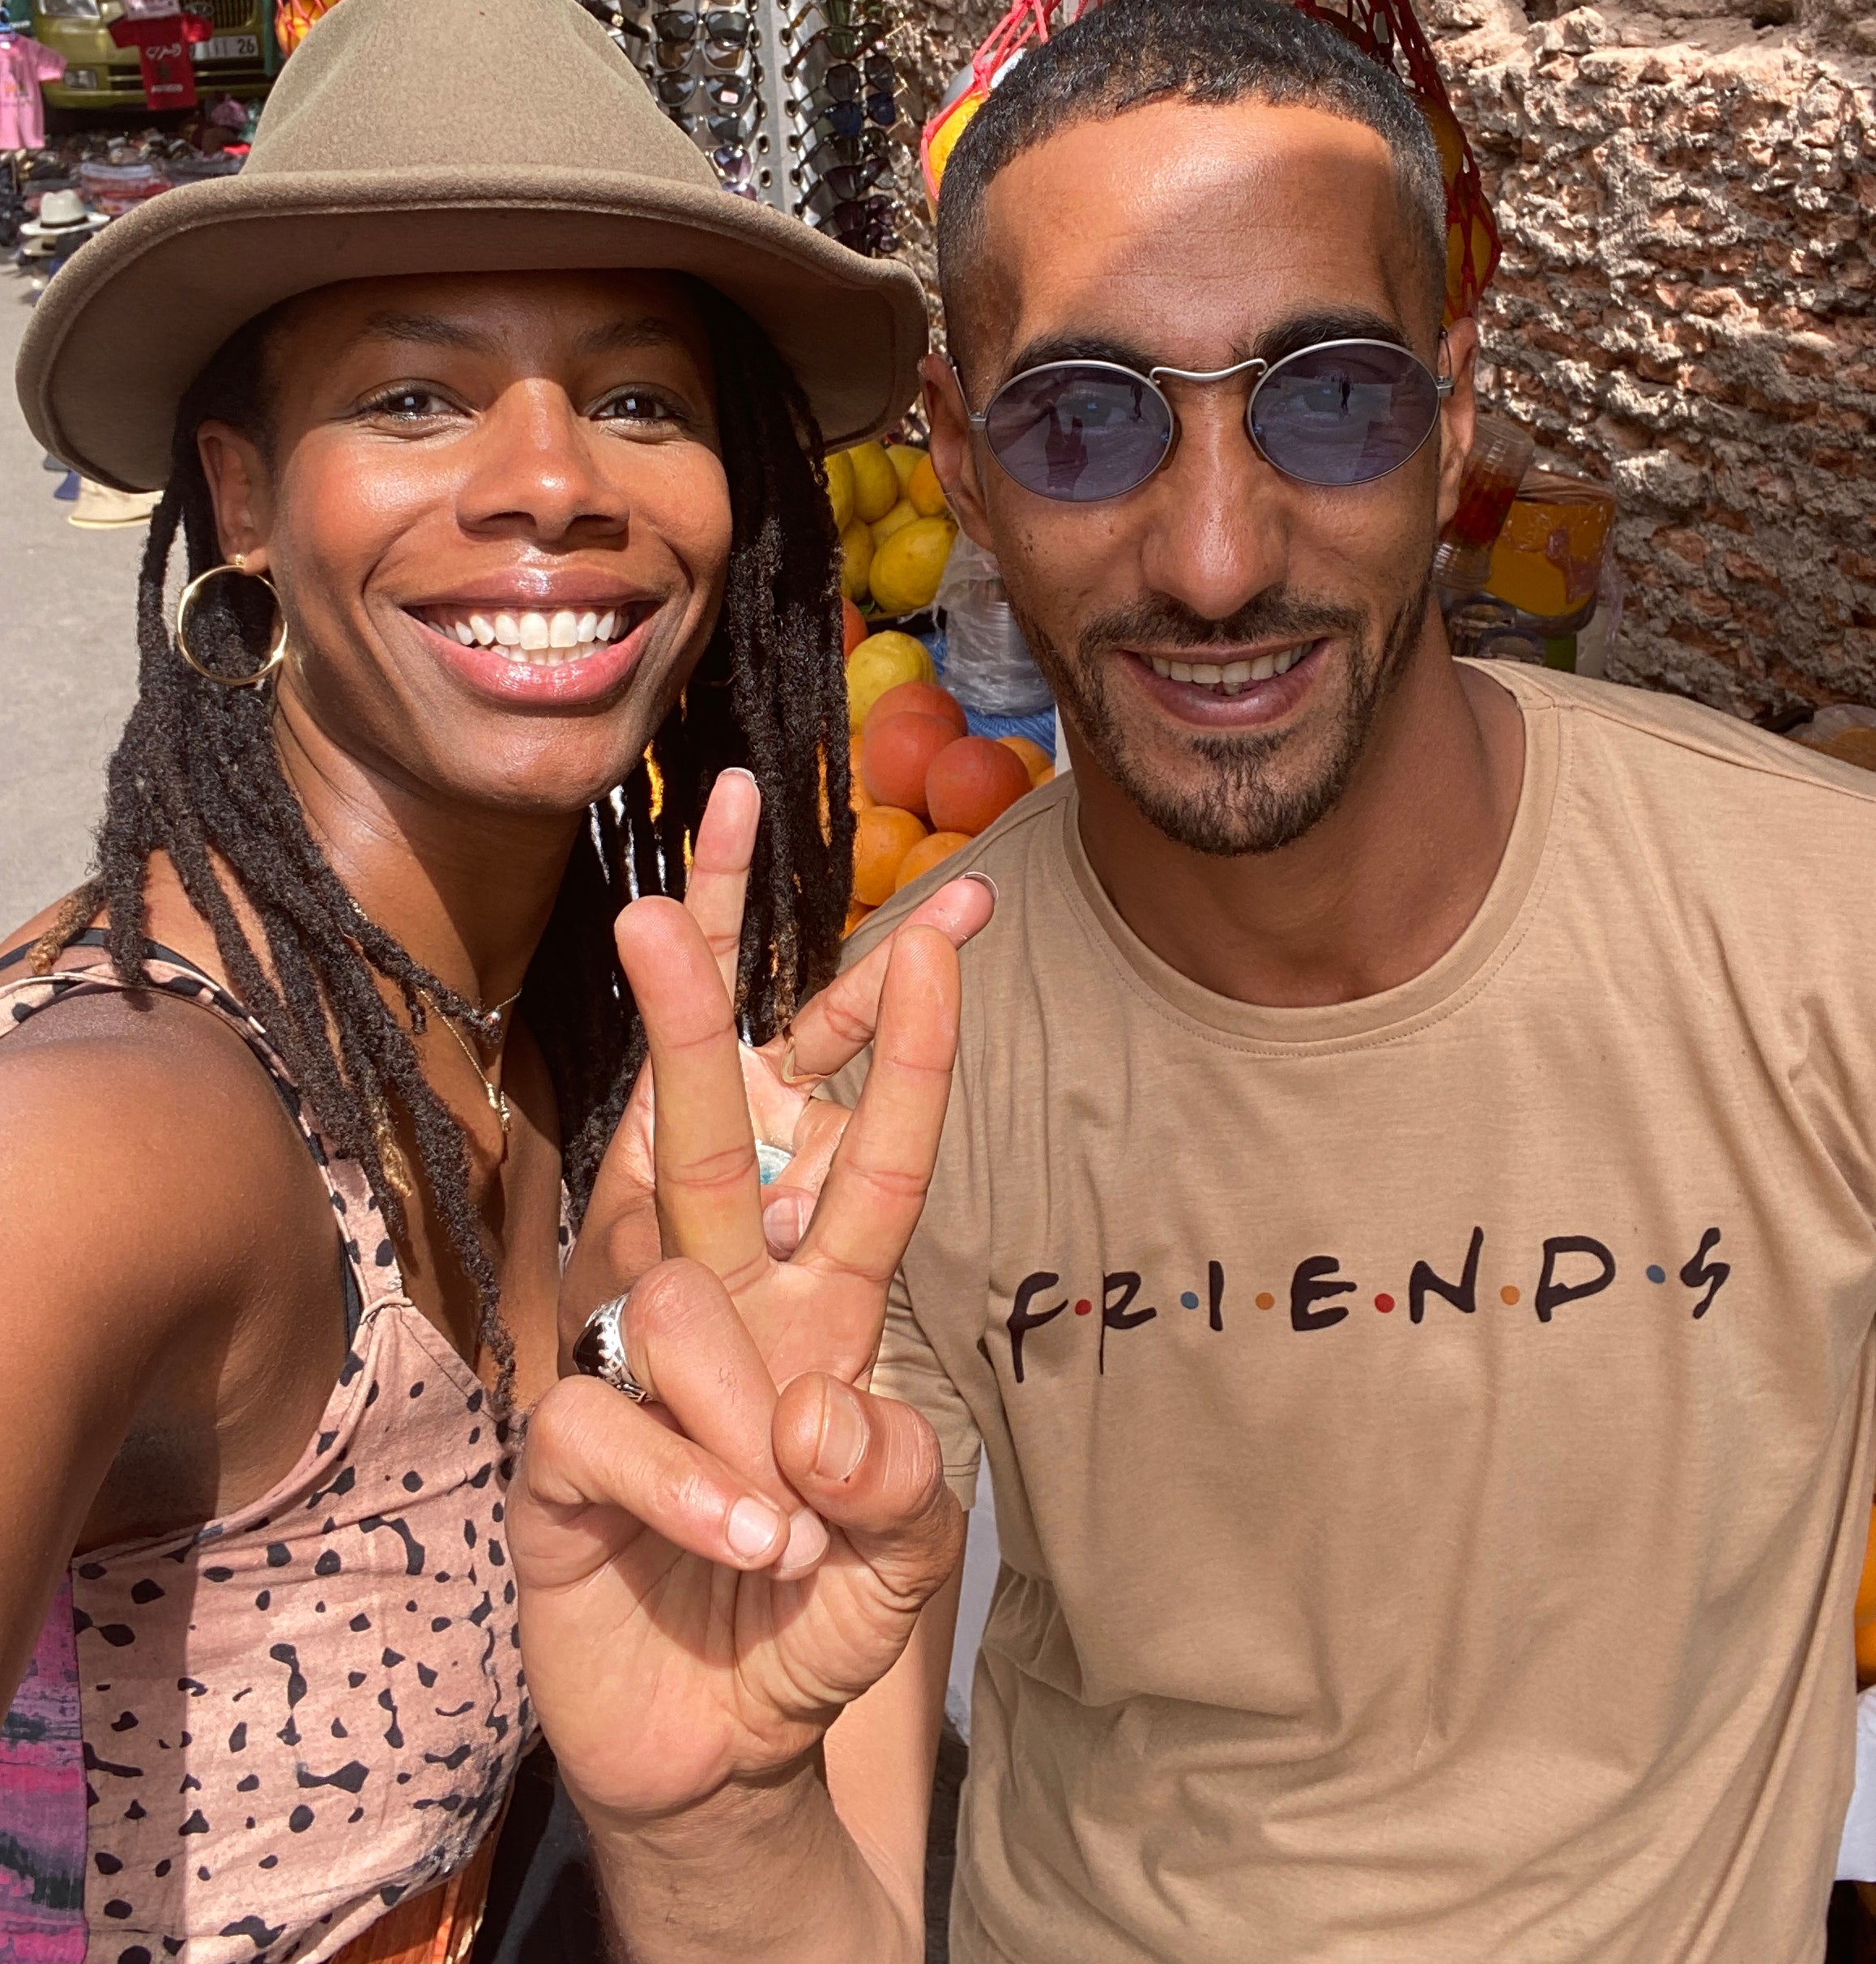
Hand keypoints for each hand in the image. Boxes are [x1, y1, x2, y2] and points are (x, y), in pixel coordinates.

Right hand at [513, 813, 972, 1828]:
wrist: (718, 1744)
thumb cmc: (818, 1612)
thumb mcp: (905, 1550)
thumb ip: (898, 1478)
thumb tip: (815, 1410)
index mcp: (822, 1304)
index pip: (867, 1153)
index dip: (902, 1044)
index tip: (945, 927)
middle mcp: (725, 1306)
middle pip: (708, 1132)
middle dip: (690, 1012)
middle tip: (656, 907)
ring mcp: (632, 1367)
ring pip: (669, 1302)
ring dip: (743, 1421)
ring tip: (789, 1536)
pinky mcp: (560, 1450)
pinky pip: (609, 1422)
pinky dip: (691, 1492)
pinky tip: (740, 1550)